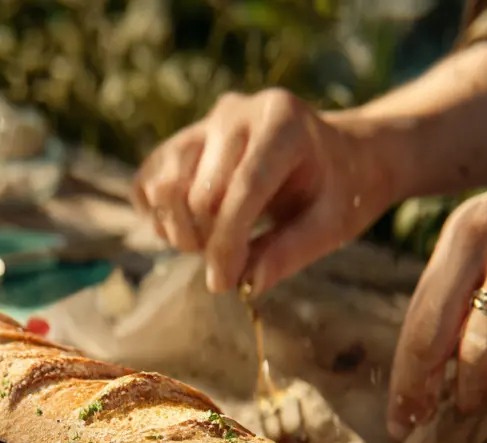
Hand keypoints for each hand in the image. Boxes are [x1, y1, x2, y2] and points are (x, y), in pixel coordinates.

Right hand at [131, 89, 394, 293]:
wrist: (339, 154)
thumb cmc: (339, 190)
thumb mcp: (331, 225)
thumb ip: (290, 252)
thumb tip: (247, 284)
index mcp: (283, 123)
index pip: (242, 188)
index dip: (227, 244)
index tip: (223, 284)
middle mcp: (237, 113)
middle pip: (197, 193)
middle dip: (207, 242)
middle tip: (232, 261)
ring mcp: (204, 124)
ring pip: (163, 186)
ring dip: (179, 230)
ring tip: (210, 242)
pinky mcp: (182, 142)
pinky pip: (147, 182)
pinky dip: (158, 216)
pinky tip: (189, 228)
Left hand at [387, 162, 486, 440]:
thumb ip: (458, 290)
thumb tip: (422, 371)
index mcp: (462, 234)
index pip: (419, 321)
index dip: (406, 379)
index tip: (398, 420)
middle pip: (437, 337)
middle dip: (425, 390)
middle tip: (427, 421)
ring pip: (485, 348)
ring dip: (477, 389)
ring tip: (475, 405)